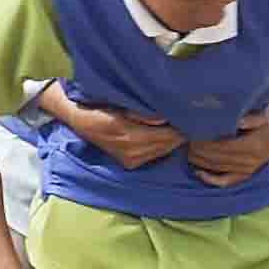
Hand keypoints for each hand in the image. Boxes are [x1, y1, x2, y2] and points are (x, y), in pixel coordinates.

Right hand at [44, 91, 180, 167]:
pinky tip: (163, 135)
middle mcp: (131, 151)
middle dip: (178, 133)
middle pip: (167, 145)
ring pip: (163, 151)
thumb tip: (164, 119)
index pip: (166, 135)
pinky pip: (154, 156)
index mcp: (129, 135)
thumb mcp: (122, 105)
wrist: (81, 120)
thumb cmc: (101, 106)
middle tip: (186, 119)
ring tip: (176, 125)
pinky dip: (162, 146)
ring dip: (171, 140)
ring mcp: (130, 160)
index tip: (187, 116)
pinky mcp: (130, 164)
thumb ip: (143, 113)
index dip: (179, 126)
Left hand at [182, 114, 268, 190]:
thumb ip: (250, 118)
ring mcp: (247, 169)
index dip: (206, 141)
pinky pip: (226, 181)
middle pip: (217, 158)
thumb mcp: (264, 114)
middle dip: (199, 150)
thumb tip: (236, 121)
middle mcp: (249, 160)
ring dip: (200, 161)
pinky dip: (211, 179)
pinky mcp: (245, 174)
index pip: (223, 146)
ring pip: (218, 168)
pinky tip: (198, 172)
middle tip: (188, 139)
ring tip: (189, 150)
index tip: (194, 132)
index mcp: (253, 145)